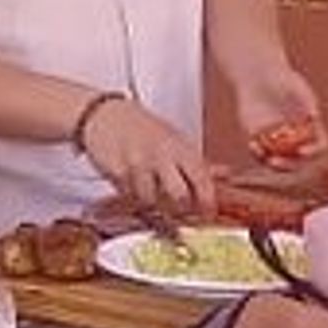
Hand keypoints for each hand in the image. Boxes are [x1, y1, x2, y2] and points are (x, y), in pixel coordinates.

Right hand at [79, 96, 219, 215]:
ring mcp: (139, 164)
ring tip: (149, 192)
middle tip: (178, 211)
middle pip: (179, 197)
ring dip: (152, 203)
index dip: (208, 201)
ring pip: (152, 202)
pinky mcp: (118, 173)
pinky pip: (130, 197)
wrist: (104, 114)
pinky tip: (133, 185)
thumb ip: (194, 162)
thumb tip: (223, 176)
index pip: (202, 179)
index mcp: (179, 146)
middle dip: (180, 210)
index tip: (208, 213)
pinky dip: (133, 197)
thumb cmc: (140, 126)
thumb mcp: (173, 138)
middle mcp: (161, 155)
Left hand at [236, 69, 327, 166]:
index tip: (301, 151)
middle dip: (288, 164)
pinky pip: (260, 153)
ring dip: (270, 162)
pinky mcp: (261, 140)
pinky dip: (256, 153)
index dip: (313, 151)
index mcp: (312, 128)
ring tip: (261, 153)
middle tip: (276, 161)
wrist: (260, 77)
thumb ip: (307, 100)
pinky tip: (252, 145)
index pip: (319, 145)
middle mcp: (298, 139)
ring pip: (278, 160)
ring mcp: (280, 142)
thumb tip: (314, 116)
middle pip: (298, 160)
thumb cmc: (283, 78)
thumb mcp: (296, 86)